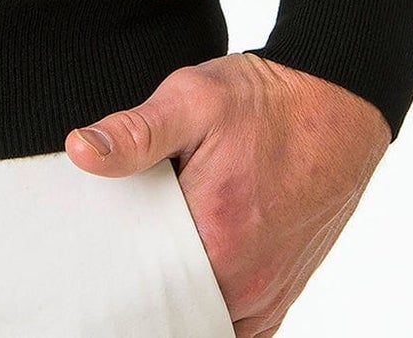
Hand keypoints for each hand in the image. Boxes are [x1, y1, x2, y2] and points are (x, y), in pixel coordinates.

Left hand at [65, 52, 390, 336]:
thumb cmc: (264, 101)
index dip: (113, 269)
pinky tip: (190, 284)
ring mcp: (270, 293)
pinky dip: (213, 313)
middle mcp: (247, 281)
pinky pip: (242, 329)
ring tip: (150, 263)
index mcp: (215, 239)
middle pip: (173, 309)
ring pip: (206, 322)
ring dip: (177, 301)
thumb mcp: (191, 98)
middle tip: (119, 253)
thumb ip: (134, 133)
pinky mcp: (284, 292)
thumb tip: (80, 150)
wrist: (333, 102)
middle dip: (143, 289)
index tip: (94, 250)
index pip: (141, 284)